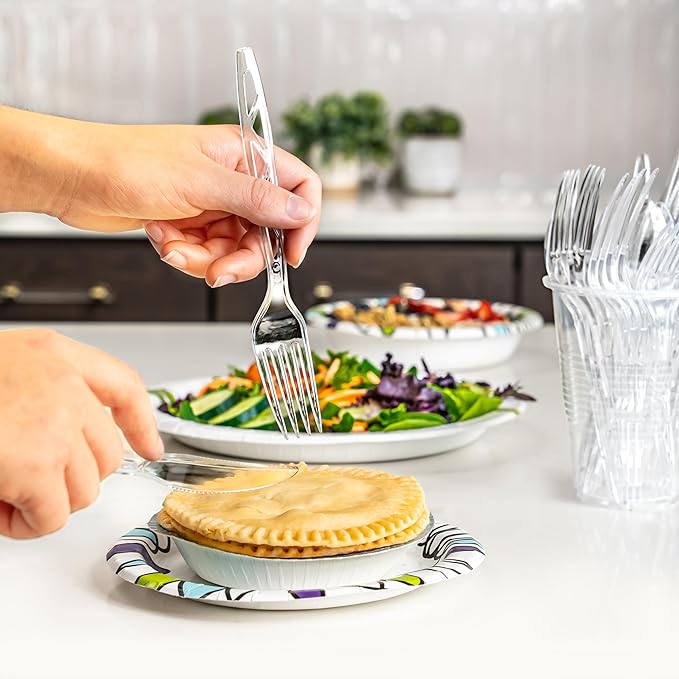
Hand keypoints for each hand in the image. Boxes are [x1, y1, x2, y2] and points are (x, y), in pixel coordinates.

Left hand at [0, 107, 320, 286]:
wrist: (73, 177)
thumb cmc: (128, 162)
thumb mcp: (201, 183)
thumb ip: (256, 199)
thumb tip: (301, 211)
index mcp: (244, 155)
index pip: (297, 188)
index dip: (301, 224)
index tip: (292, 256)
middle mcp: (233, 179)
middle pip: (266, 232)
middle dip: (241, 258)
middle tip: (218, 271)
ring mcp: (212, 203)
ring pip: (235, 249)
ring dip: (205, 259)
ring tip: (175, 248)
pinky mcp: (192, 223)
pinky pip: (208, 253)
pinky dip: (187, 255)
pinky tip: (163, 240)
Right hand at [0, 329, 162, 537]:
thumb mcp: (6, 370)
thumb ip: (46, 395)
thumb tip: (74, 446)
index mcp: (55, 355)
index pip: (123, 386)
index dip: (141, 423)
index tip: (150, 447)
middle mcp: (65, 384)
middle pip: (107, 453)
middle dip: (71, 477)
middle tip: (28, 481)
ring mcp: (55, 423)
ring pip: (84, 489)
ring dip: (47, 502)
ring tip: (5, 490)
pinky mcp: (36, 463)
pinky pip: (53, 516)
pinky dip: (27, 523)